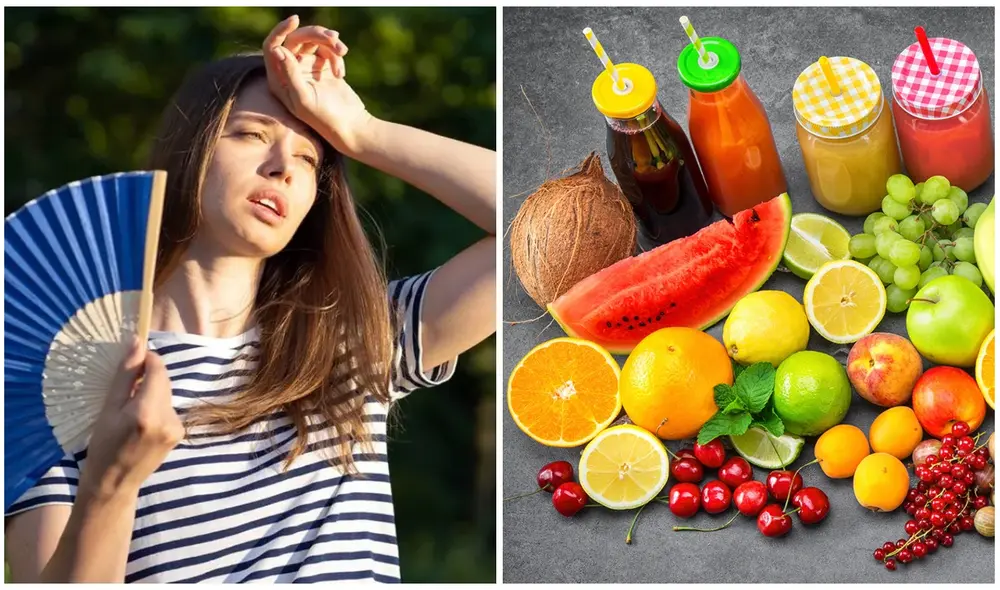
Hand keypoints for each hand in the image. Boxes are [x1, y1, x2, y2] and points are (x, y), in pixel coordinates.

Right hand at [79, 338, 182, 500]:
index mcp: (147, 412)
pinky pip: (168, 409)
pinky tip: (141, 424)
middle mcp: (168, 418)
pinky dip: (156, 408)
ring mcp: (177, 427)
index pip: (158, 370)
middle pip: (164, 382)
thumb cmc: (103, 446)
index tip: (133, 361)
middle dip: (147, 378)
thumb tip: (138, 342)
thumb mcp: (108, 409)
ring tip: (130, 412)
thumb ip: (125, 376)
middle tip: (125, 389)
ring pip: (166, 395)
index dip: (148, 360)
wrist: (114, 484)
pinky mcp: (180, 433)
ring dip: (151, 393)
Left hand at [263, 15, 373, 156]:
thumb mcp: (304, 98)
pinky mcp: (323, 67)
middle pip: (296, 39)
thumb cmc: (324, 117)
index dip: (281, 30)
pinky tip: (341, 74)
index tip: (296, 20)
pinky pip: (328, 50)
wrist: (350, 125)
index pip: (273, 47)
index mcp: (279, 80)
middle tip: (333, 38)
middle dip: (315, 35)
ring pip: (314, 41)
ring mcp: (307, 69)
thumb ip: (290, 74)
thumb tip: (278, 49)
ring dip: (330, 42)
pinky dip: (337, 56)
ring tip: (343, 52)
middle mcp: (290, 72)